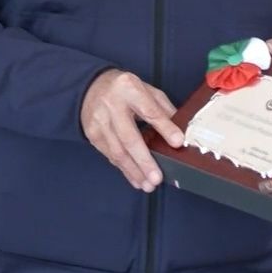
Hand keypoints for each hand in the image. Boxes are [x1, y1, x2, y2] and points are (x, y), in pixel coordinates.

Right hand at [80, 69, 182, 192]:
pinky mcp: (93, 135)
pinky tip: (136, 179)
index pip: (150, 111)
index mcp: (129, 88)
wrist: (91, 88)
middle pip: (129, 137)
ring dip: (134, 171)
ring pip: (118, 151)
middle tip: (157, 178)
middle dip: (144, 160)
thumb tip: (180, 132)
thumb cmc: (126, 90)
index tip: (178, 142)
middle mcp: (112, 105)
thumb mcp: (146, 89)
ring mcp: (99, 122)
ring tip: (148, 184)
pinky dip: (125, 169)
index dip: (164, 127)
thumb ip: (162, 109)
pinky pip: (111, 156)